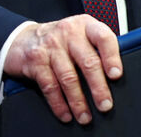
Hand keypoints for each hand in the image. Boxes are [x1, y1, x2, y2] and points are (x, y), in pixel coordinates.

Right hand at [4, 15, 121, 124]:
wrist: (25, 39)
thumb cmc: (61, 40)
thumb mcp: (80, 34)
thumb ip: (96, 47)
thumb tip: (115, 75)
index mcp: (85, 25)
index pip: (103, 37)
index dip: (112, 57)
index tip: (116, 75)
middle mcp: (69, 33)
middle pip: (88, 62)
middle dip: (98, 87)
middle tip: (105, 105)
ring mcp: (51, 46)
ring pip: (69, 77)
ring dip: (78, 101)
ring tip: (85, 116)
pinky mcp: (36, 61)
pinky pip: (50, 86)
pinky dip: (59, 103)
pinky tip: (66, 113)